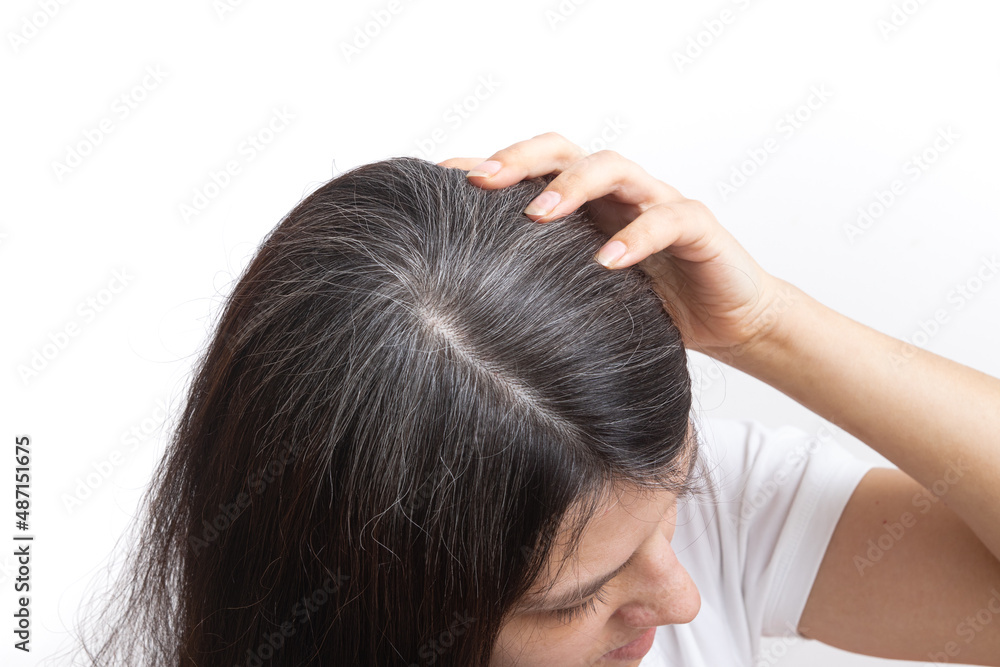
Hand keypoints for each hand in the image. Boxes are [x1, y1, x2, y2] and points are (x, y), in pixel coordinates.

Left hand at [438, 132, 791, 359]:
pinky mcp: (699, 228)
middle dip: (520, 159)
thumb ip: (545, 283)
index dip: (489, 167)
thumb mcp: (585, 296)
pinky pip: (668, 219)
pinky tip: (609, 261)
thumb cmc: (651, 308)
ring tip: (538, 214)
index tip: (439, 179)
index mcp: (586, 206)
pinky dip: (638, 235)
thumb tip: (469, 303)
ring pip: (613, 168)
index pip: (533, 170)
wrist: (730, 323)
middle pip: (565, 151)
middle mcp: (617, 195)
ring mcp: (657, 203)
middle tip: (480, 182)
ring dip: (572, 185)